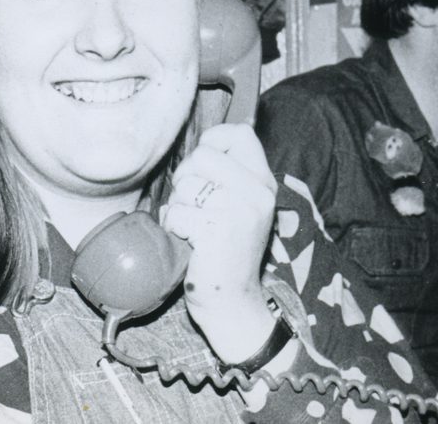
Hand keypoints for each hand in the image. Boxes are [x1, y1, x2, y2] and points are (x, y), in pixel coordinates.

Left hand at [161, 123, 278, 361]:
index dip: (212, 141)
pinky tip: (189, 243)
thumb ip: (228, 177)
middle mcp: (258, 192)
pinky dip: (173, 228)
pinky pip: (177, 212)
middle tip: (194, 206)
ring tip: (193, 228)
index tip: (204, 166)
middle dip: (186, 178)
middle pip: (203, 155)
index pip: (240, 133)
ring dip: (178, 206)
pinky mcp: (217, 229)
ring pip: (186, 184)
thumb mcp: (240, 207)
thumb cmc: (226, 252)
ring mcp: (240, 210)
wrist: (234, 303)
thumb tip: (204, 143)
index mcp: (264, 182)